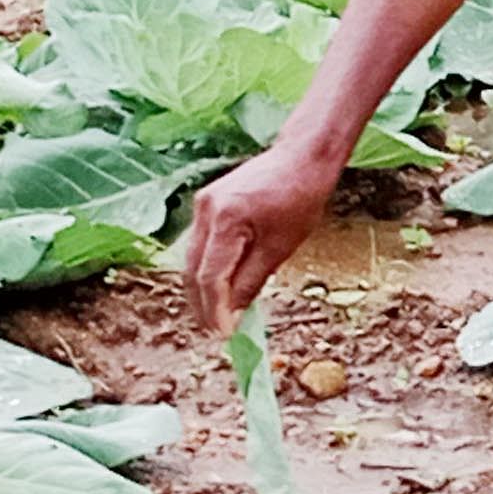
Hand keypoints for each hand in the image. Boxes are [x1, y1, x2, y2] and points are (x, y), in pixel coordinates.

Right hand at [179, 139, 342, 328]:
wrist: (301, 158)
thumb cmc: (299, 198)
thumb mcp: (280, 248)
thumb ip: (251, 282)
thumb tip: (232, 314)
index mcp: (226, 219)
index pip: (210, 276)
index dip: (214, 310)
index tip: (224, 335)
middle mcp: (205, 210)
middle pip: (193, 269)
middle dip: (202, 304)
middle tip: (216, 332)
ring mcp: (202, 204)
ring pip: (192, 258)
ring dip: (202, 289)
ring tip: (216, 316)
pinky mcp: (206, 204)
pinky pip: (200, 244)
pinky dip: (207, 268)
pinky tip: (219, 287)